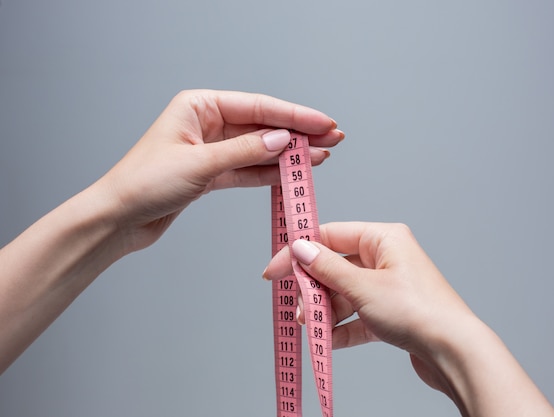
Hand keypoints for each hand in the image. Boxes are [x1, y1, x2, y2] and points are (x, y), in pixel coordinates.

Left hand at [98, 89, 342, 252]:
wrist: (117, 220)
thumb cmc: (142, 184)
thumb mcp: (199, 164)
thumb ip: (245, 151)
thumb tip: (283, 140)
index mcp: (199, 106)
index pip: (258, 107)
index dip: (295, 115)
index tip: (323, 122)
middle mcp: (207, 124)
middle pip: (263, 126)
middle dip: (298, 134)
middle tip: (332, 139)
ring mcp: (211, 150)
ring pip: (260, 149)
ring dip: (289, 155)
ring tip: (321, 157)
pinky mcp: (212, 174)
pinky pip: (249, 170)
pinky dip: (271, 173)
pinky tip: (294, 173)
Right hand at [263, 222, 470, 392]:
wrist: (454, 352)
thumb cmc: (419, 311)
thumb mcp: (363, 287)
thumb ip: (327, 268)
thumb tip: (300, 249)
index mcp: (384, 239)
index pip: (330, 235)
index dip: (299, 251)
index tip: (274, 270)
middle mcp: (387, 258)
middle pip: (335, 267)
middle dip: (313, 289)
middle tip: (296, 306)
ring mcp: (389, 286)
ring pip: (345, 294)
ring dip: (325, 311)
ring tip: (310, 326)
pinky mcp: (392, 313)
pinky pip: (358, 316)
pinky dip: (342, 327)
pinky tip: (327, 341)